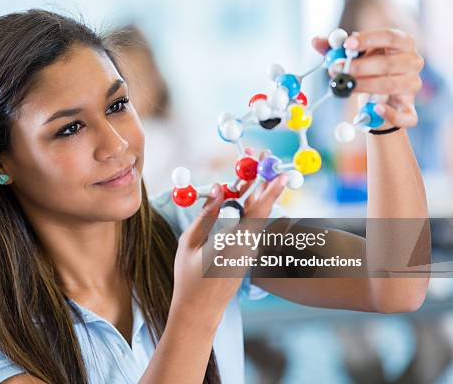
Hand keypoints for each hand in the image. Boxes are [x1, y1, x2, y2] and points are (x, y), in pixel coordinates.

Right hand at [170, 154, 286, 324]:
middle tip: (264, 159)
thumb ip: (206, 216)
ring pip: (258, 217)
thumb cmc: (189, 278)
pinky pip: (252, 226)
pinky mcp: (246, 253)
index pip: (257, 211)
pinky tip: (246, 194)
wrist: (200, 309)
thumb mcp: (190, 243)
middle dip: (265, 182)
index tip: (279, 172)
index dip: (269, 189)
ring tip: (255, 170)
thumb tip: (218, 189)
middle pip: (262, 208)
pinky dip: (251, 207)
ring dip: (258, 192)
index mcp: (234, 242)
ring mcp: (248, 250)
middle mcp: (247, 245)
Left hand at [312, 28, 423, 128]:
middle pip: (388, 63)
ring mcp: (412, 86)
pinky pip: (404, 115)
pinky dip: (389, 113)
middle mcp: (412, 63)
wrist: (377, 99)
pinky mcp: (409, 110)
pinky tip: (374, 108)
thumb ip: (335, 49)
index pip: (390, 36)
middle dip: (359, 67)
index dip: (368, 39)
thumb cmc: (368, 70)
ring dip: (365, 86)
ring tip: (345, 87)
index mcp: (402, 44)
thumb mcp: (352, 56)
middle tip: (335, 69)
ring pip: (391, 85)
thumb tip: (316, 41)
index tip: (346, 45)